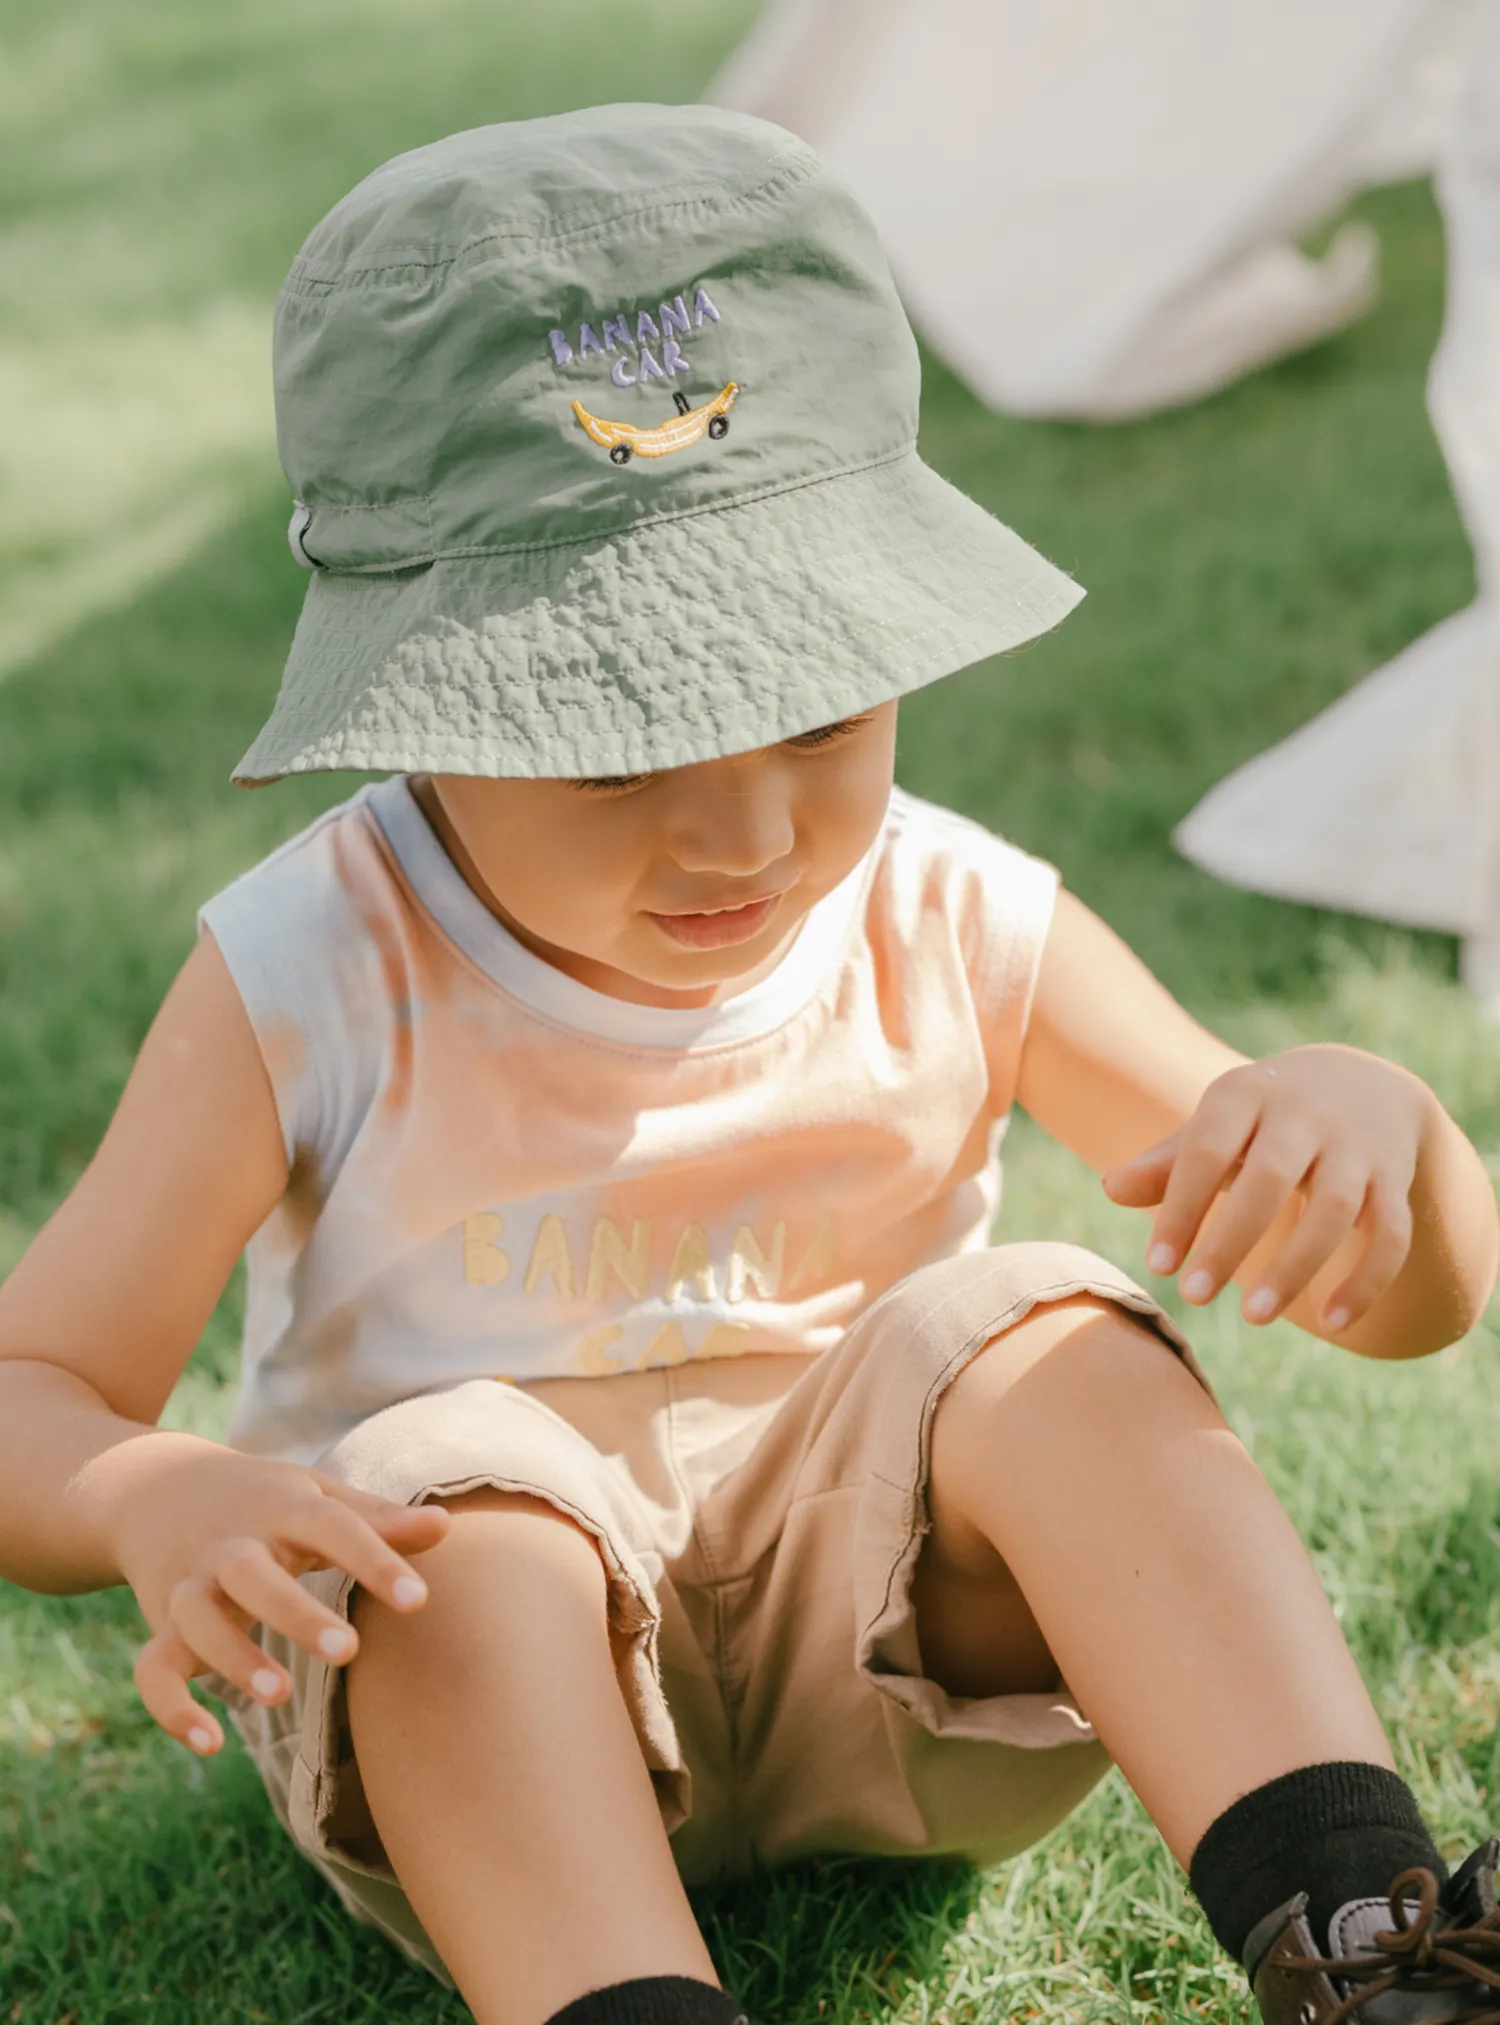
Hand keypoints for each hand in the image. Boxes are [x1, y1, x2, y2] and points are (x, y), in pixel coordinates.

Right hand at [109, 1439, 450, 1755]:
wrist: (157, 1488)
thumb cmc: (265, 1502)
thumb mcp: (317, 1498)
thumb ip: (378, 1520)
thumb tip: (446, 1526)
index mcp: (281, 1508)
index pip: (332, 1527)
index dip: (375, 1561)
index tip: (418, 1601)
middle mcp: (230, 1546)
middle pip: (253, 1574)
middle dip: (295, 1613)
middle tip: (349, 1650)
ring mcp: (188, 1586)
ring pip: (197, 1621)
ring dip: (233, 1659)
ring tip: (280, 1696)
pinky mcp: (161, 1627)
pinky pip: (153, 1670)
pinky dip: (172, 1708)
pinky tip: (211, 1745)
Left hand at [1101, 1044, 1429, 1332]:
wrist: (1360, 1083)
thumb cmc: (1260, 1120)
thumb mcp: (1213, 1126)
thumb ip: (1166, 1163)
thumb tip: (1110, 1190)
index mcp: (1246, 1094)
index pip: (1207, 1150)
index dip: (1181, 1208)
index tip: (1157, 1267)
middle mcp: (1305, 1114)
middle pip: (1270, 1178)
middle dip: (1230, 1241)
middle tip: (1192, 1298)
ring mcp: (1357, 1146)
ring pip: (1335, 1208)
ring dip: (1296, 1267)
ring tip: (1252, 1317)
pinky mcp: (1396, 1179)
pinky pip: (1391, 1233)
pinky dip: (1367, 1280)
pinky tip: (1334, 1324)